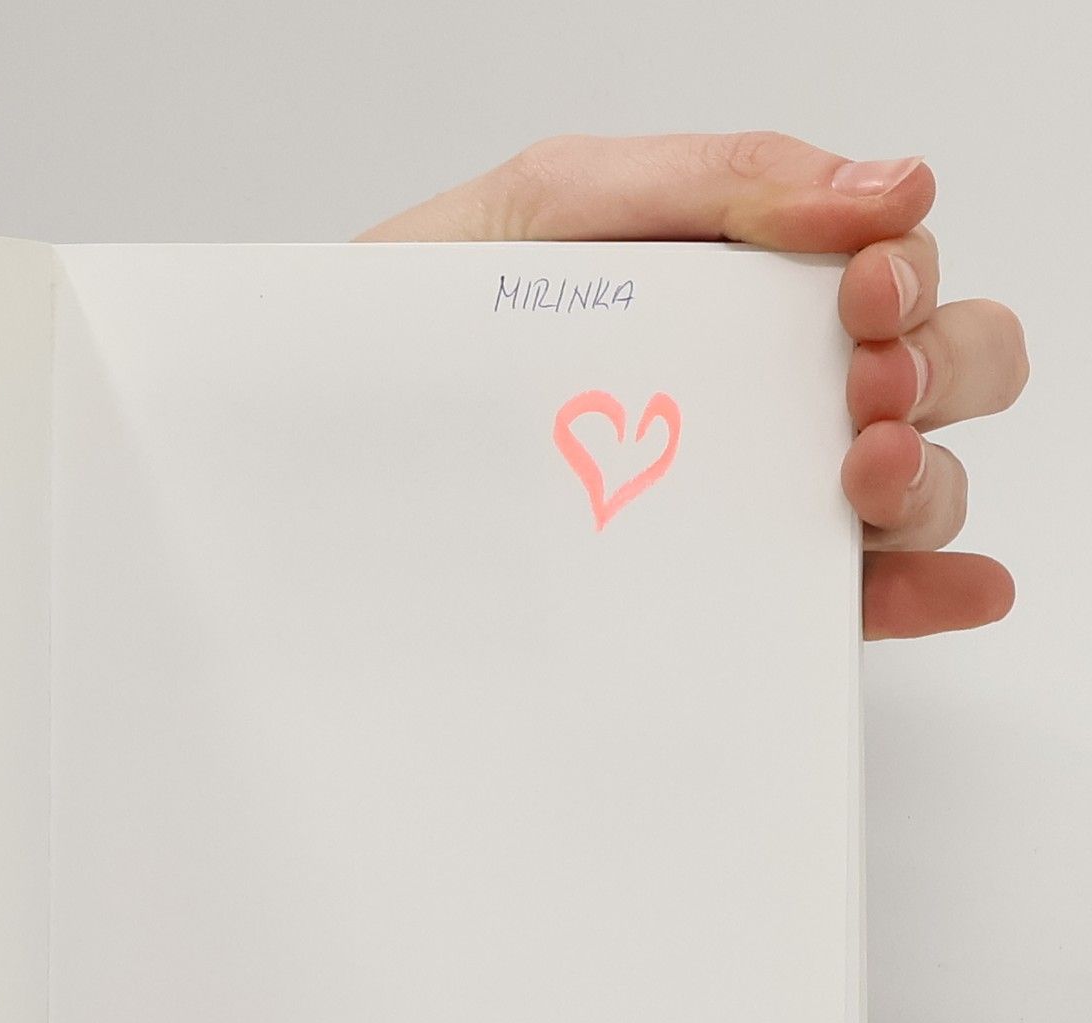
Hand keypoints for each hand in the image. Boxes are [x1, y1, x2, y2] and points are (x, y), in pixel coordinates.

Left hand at [361, 132, 1025, 639]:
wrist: (317, 451)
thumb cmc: (424, 322)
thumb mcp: (545, 211)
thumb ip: (707, 180)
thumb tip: (879, 188)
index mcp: (737, 283)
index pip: (890, 261)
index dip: (906, 267)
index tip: (862, 286)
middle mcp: (759, 387)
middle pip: (936, 365)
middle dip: (936, 365)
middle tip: (864, 384)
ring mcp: (741, 493)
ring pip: (913, 482)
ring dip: (928, 478)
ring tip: (861, 477)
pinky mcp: (715, 591)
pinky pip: (845, 596)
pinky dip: (923, 588)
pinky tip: (951, 589)